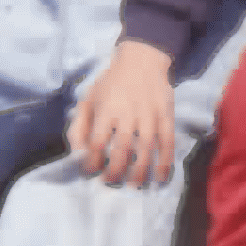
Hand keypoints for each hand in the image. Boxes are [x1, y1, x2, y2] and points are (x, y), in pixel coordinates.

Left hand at [66, 41, 178, 186]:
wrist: (142, 60)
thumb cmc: (111, 82)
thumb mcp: (88, 99)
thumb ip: (78, 127)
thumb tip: (77, 154)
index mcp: (106, 109)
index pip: (97, 142)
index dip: (92, 161)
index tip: (90, 172)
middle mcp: (128, 113)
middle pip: (121, 148)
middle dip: (115, 171)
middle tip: (111, 183)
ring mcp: (150, 114)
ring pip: (146, 148)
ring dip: (140, 170)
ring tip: (134, 185)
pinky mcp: (167, 115)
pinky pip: (168, 141)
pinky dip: (166, 161)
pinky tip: (161, 177)